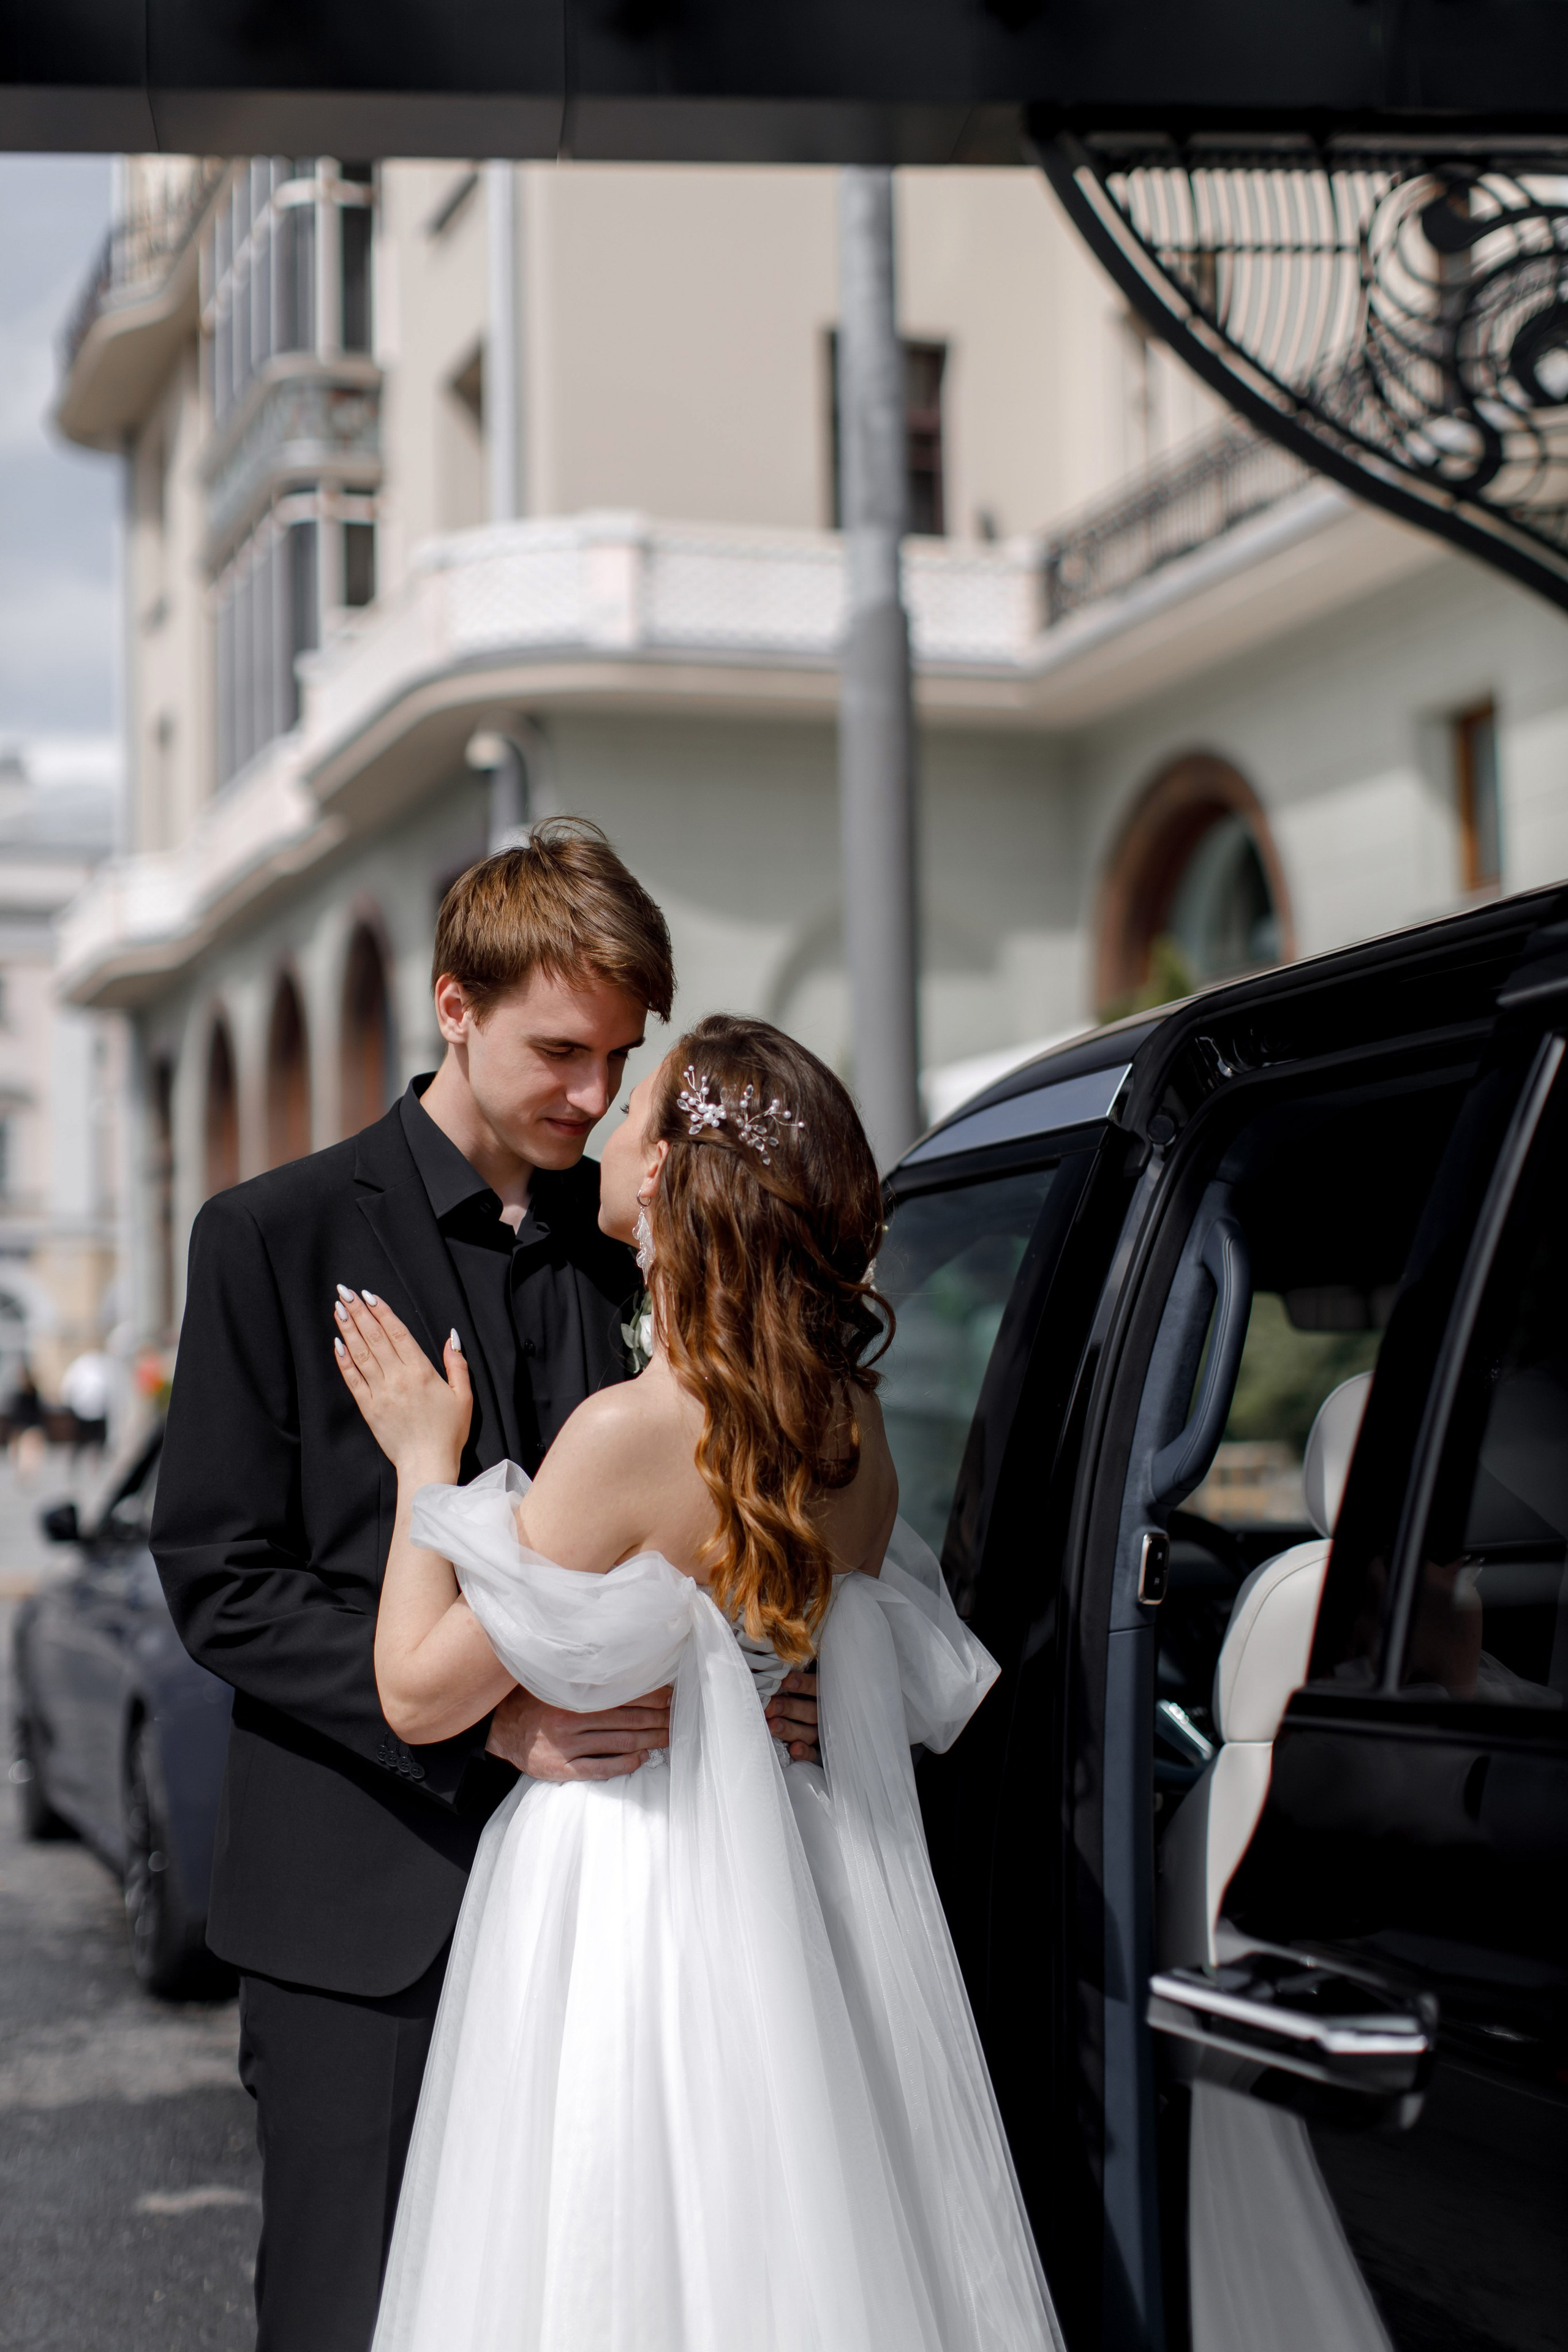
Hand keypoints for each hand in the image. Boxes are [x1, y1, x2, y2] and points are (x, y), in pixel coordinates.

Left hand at [333, 1288, 471, 1477]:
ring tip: (338, 1310)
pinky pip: (353, 1380)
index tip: (369, 1296)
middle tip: (345, 1292)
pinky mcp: (368, 1408)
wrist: (427, 1464)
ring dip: (348, 1330)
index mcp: (422, 1372)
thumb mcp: (464, 1396)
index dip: (382, 1313)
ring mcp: (381, 1393)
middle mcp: (398, 1378)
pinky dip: (344, 1361)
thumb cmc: (448, 1432)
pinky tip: (338, 1344)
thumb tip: (451, 1337)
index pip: (398, 1334)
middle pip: (375, 1338)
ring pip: (361, 1354)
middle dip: (359, 1313)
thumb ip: (457, 1365)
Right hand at [485, 1683, 672, 1780]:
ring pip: (619, 1744)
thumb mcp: (553, 1682)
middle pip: (626, 1720)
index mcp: (572, 1695)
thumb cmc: (533, 1703)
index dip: (650, 1696)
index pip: (621, 1695)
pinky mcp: (562, 1769)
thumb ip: (581, 1677)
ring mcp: (567, 1747)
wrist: (500, 1732)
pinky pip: (599, 1769)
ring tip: (667, 1737)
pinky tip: (641, 1759)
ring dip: (648, 1740)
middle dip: (656, 1719)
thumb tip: (623, 1667)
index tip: (670, 1695)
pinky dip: (624, 1764)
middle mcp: (571, 1720)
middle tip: (677, 1718)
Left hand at [764, 1666, 819, 1763]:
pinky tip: (794, 1749)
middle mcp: (824, 1711)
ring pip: (808, 1731)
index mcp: (824, 1689)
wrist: (825, 1713)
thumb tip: (779, 1651)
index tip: (786, 1681)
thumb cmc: (805, 1684)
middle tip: (770, 1707)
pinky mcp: (818, 1749)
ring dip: (791, 1729)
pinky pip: (814, 1753)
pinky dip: (805, 1752)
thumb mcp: (810, 1669)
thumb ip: (801, 1664)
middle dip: (789, 1708)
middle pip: (809, 1710)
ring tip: (773, 1726)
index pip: (817, 1686)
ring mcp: (821, 1731)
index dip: (803, 1684)